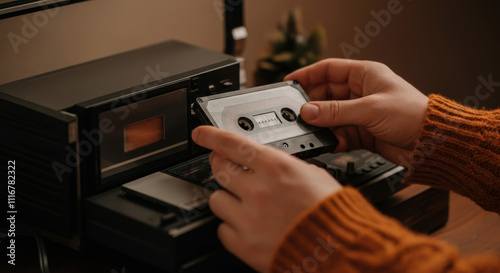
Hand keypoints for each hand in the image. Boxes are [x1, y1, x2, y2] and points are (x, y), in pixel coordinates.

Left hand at [192, 126, 341, 272]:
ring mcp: (247, 218)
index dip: (212, 136)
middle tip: (225, 168)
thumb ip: (286, 167)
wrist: (338, 251)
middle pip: (219, 169)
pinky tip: (248, 226)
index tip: (201, 134)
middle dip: (219, 165)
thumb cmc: (332, 214)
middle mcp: (257, 190)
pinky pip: (222, 228)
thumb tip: (270, 163)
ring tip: (244, 204)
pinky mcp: (243, 244)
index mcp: (276, 168)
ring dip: (227, 198)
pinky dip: (232, 226)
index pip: (232, 144)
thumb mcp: (314, 176)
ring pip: (216, 199)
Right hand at [284, 59, 428, 165]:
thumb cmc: (413, 115)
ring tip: (313, 131)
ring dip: (322, 124)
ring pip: (331, 116)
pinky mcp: (362, 133)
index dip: (308, 75)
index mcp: (365, 75)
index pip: (328, 70)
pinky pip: (340, 134)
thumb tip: (308, 111)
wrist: (432, 144)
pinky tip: (330, 143)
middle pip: (326, 94)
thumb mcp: (370, 109)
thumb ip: (336, 111)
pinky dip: (334, 139)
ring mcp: (361, 113)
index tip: (290, 83)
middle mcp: (361, 92)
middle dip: (312, 104)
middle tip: (298, 113)